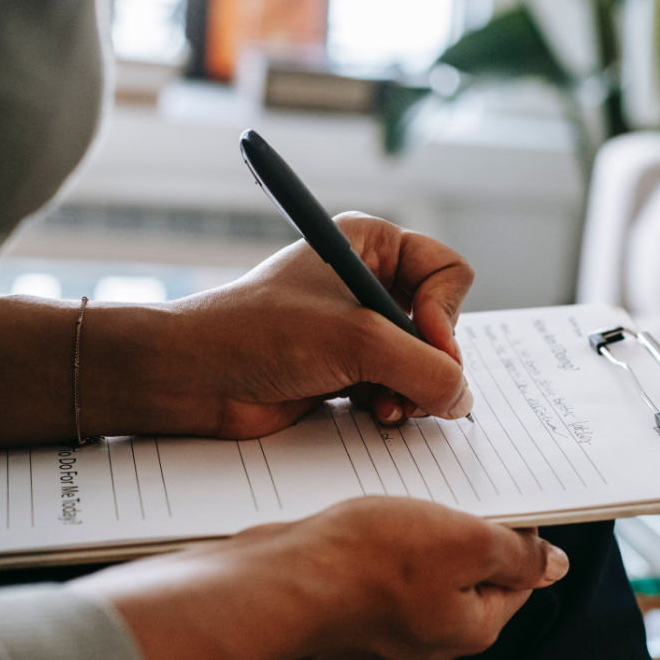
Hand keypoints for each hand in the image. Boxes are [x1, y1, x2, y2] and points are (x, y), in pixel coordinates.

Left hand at [0, 214, 472, 450]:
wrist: (196, 376)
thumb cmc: (261, 334)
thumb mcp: (356, 340)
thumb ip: (426, 368)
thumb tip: (463, 399)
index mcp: (370, 245)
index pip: (448, 272)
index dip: (446, 312)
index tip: (427, 343)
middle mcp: (367, 281)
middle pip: (440, 322)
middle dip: (429, 362)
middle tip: (409, 389)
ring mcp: (356, 327)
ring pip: (421, 361)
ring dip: (411, 389)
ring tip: (386, 407)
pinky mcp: (345, 366)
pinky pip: (395, 386)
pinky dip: (392, 403)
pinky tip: (372, 414)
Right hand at [70, 496, 568, 659]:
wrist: (278, 580)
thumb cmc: (365, 561)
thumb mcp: (459, 541)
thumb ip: (513, 552)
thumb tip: (553, 564)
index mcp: (468, 627)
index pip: (515, 578)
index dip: (513, 532)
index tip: (498, 496)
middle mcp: (429, 635)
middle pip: (464, 573)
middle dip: (459, 528)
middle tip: (444, 489)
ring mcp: (385, 626)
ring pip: (418, 567)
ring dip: (416, 531)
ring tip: (399, 499)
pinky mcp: (349, 607)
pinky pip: (379, 569)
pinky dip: (379, 542)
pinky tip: (363, 519)